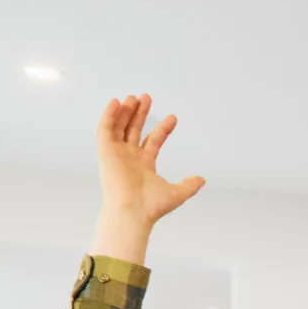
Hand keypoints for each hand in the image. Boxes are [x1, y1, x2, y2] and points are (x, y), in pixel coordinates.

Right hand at [94, 94, 203, 251]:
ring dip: (125, 112)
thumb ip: (189, 185)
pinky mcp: (105, 152)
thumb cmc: (151, 206)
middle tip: (147, 98)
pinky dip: (109, 115)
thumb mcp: (177, 193)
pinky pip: (105, 129)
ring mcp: (116, 154)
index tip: (173, 117)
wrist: (133, 211)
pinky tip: (116, 102)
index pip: (153, 141)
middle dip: (140, 114)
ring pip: (120, 127)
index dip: (162, 129)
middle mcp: (129, 158)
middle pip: (134, 130)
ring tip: (134, 97)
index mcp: (144, 165)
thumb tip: (202, 179)